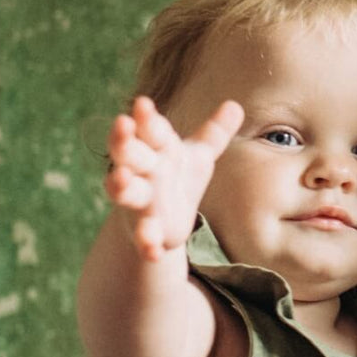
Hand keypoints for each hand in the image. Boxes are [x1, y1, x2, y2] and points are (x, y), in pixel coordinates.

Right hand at [103, 96, 243, 260]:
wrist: (164, 219)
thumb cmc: (177, 176)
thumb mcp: (198, 155)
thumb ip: (215, 133)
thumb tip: (235, 105)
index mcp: (156, 149)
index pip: (148, 129)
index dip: (146, 118)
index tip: (144, 104)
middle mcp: (142, 171)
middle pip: (129, 154)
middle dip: (124, 143)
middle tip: (122, 125)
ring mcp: (141, 201)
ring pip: (125, 192)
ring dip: (121, 186)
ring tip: (121, 180)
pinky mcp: (146, 230)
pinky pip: (143, 237)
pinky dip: (146, 243)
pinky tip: (154, 252)